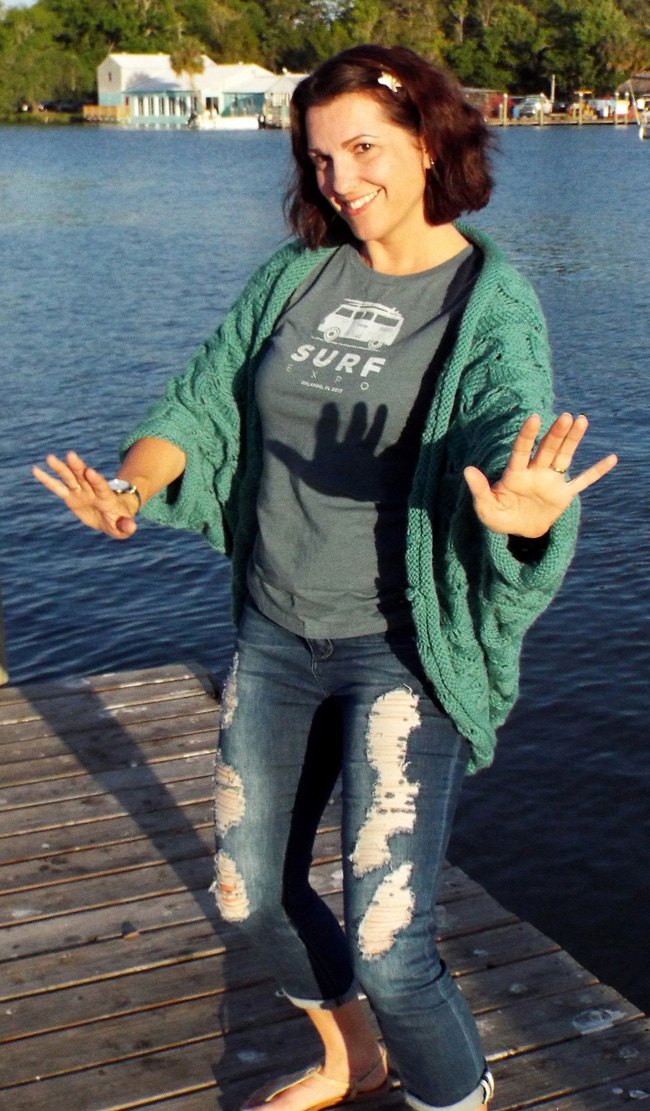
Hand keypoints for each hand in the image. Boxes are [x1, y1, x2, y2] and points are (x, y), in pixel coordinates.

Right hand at [32, 451, 137, 539]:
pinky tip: (36, 470)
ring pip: (70, 478)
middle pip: (84, 477)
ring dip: (61, 468)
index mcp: (106, 497)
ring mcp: (80, 492)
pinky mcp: (70, 497)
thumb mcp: (125, 527)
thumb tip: (131, 527)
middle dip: (78, 467)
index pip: (101, 487)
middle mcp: (92, 491)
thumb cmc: (120, 521)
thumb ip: (127, 526)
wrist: (112, 517)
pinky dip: (47, 479)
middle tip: (71, 455)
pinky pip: (57, 487)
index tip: (90, 471)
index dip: (96, 480)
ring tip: (50, 458)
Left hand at [463, 413, 617, 537]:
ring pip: (564, 457)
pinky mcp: (563, 496)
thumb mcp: (485, 508)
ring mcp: (551, 482)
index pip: (521, 450)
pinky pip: (583, 481)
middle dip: (556, 434)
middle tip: (566, 417)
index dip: (527, 435)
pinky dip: (596, 472)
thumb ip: (479, 489)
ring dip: (572, 440)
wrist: (517, 532)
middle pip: (547, 449)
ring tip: (581, 420)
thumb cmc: (499, 517)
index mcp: (515, 474)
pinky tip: (611, 459)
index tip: (534, 418)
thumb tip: (468, 470)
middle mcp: (535, 473)